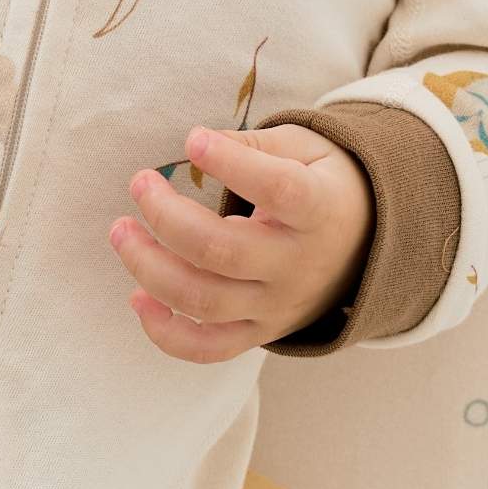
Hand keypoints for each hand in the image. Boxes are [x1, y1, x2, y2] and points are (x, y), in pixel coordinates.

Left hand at [109, 125, 368, 361]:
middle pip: (220, 251)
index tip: (192, 140)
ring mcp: (277, 305)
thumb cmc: (323, 186)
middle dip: (165, 216)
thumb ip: (256, 145)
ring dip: (149, 267)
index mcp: (319, 211)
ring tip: (122, 231)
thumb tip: (200, 145)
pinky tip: (138, 297)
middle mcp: (297, 265)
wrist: (365, 247)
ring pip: (203, 301)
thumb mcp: (307, 150)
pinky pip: (207, 348)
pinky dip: (164, 333)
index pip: (278, 190)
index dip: (232, 165)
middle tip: (140, 183)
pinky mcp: (259, 331)